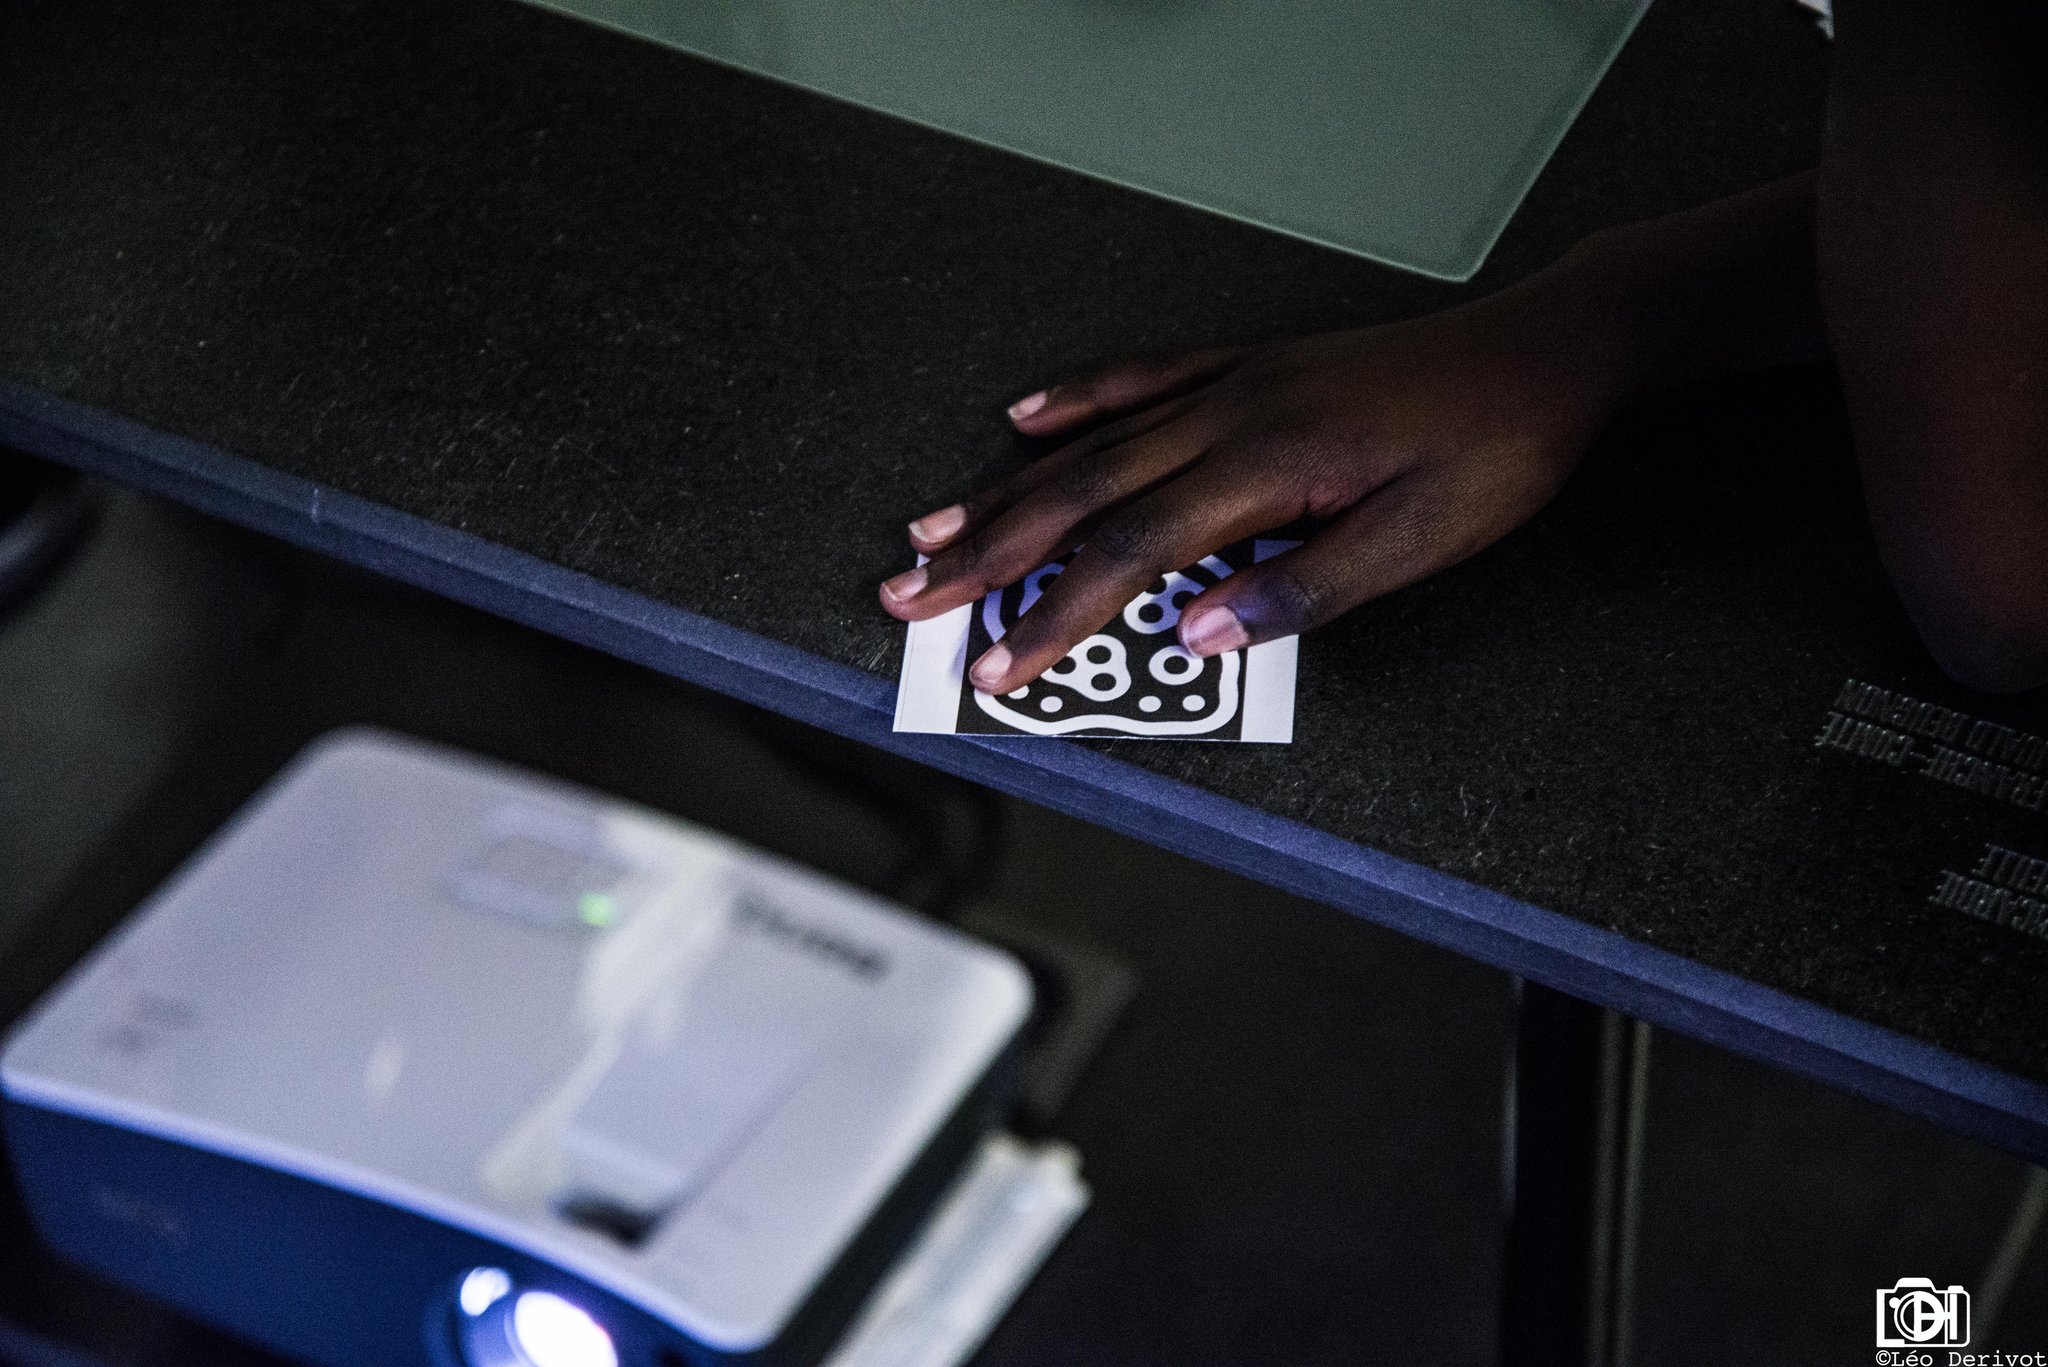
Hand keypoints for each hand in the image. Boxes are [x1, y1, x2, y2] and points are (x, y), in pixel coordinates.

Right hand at [878, 276, 1629, 693]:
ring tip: (932, 530)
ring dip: (1006, 491)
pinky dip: (1075, 400)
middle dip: (989, 554)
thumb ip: (1301, 590)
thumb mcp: (1419, 543)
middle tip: (910, 596)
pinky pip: (1140, 379)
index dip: (1055, 614)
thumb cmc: (1494, 452)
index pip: (1132, 553)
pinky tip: (1024, 419)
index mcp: (1267, 467)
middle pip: (1080, 494)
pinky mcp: (1251, 368)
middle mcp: (1230, 415)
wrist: (1547, 351)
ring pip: (1093, 442)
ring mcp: (1234, 384)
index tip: (998, 665)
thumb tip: (1194, 635)